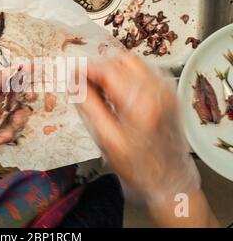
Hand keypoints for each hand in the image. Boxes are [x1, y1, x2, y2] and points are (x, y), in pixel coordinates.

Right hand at [76, 54, 199, 205]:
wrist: (169, 180)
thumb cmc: (138, 167)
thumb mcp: (106, 138)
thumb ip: (88, 105)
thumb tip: (74, 83)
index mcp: (140, 103)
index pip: (107, 69)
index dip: (85, 68)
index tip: (71, 72)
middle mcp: (157, 90)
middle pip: (120, 60)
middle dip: (98, 66)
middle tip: (83, 81)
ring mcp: (166, 90)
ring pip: (133, 62)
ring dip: (112, 69)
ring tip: (99, 86)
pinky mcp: (169, 93)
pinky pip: (144, 71)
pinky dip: (126, 74)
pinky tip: (117, 91)